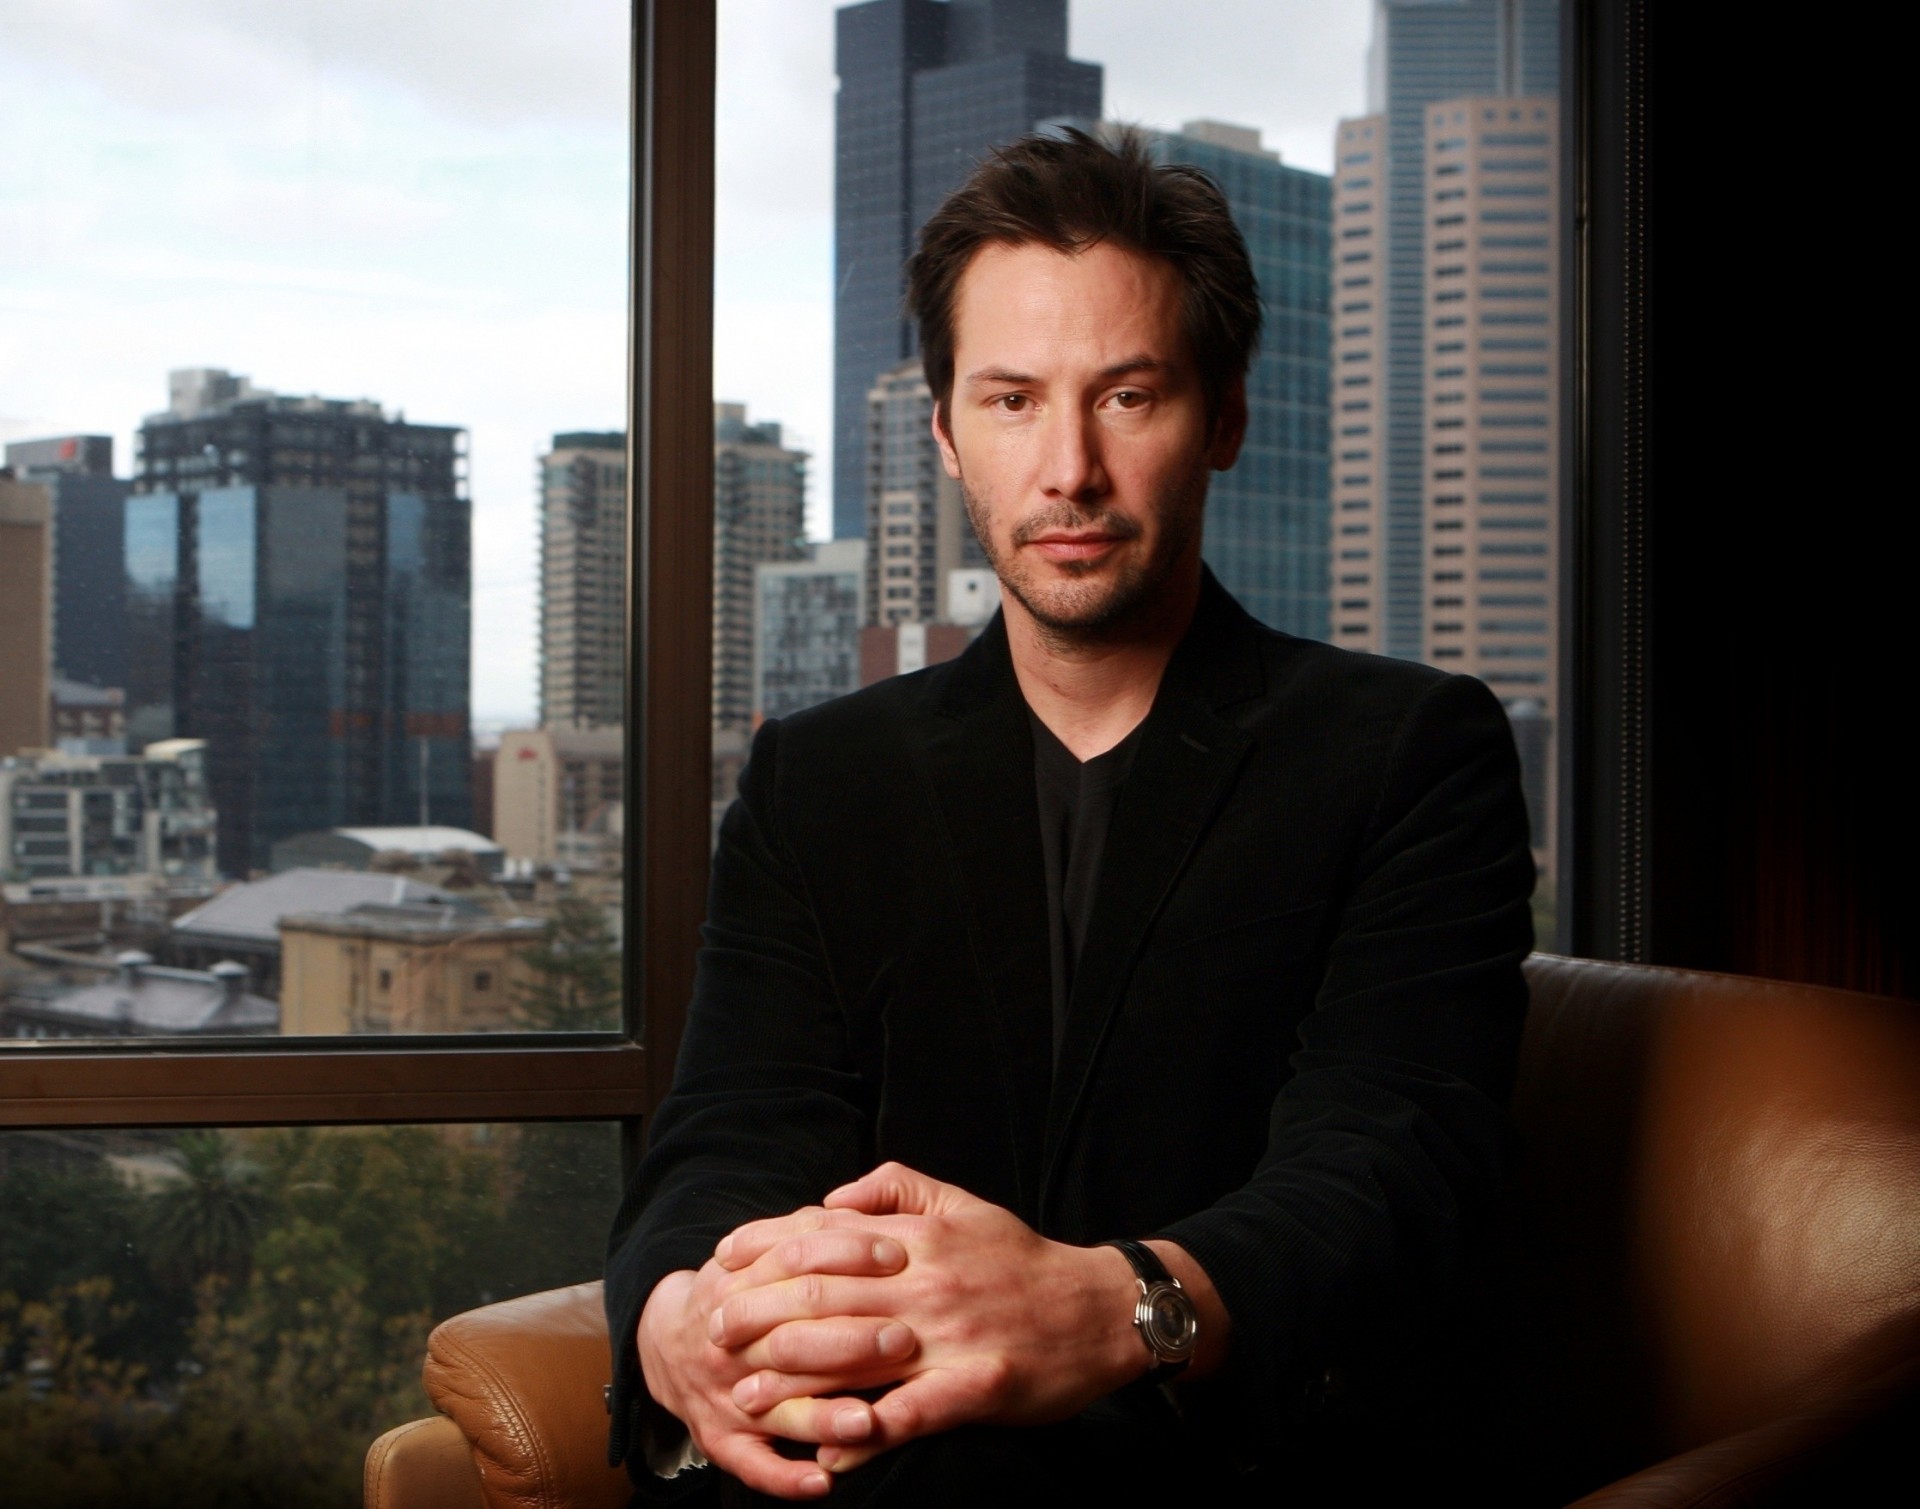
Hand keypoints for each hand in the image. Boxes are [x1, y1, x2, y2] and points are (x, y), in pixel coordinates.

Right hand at [636, 1232, 914, 1499]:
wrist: (662, 1340)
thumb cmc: (734, 1291)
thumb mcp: (755, 1249)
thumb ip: (802, 1230)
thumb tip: (852, 1208)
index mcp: (739, 1284)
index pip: (795, 1263)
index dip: (847, 1256)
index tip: (897, 1257)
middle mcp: (731, 1341)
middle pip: (791, 1337)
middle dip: (850, 1339)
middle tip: (905, 1339)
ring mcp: (727, 1394)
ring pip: (778, 1408)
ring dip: (825, 1416)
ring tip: (871, 1420)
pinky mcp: (723, 1440)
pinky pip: (753, 1466)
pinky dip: (786, 1478)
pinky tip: (822, 1483)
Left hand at [708, 1163, 1148, 1474]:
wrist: (1099, 1309)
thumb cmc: (1021, 1259)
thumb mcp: (960, 1202)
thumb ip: (893, 1187)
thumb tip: (830, 1198)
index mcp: (918, 1237)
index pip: (825, 1238)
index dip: (766, 1250)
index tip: (723, 1264)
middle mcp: (927, 1281)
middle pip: (826, 1298)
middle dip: (761, 1315)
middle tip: (713, 1333)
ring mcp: (952, 1336)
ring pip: (857, 1357)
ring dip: (795, 1380)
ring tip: (747, 1397)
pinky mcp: (977, 1386)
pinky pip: (912, 1413)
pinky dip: (867, 1431)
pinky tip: (830, 1449)